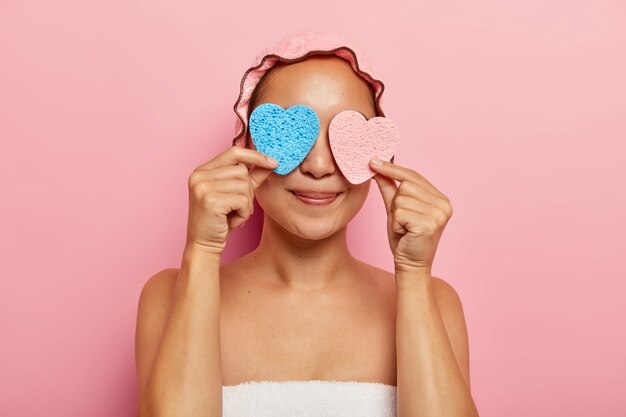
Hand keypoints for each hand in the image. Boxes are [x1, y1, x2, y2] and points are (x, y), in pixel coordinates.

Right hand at [185, 146, 277, 254]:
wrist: (204, 246)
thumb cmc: (220, 221)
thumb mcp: (236, 196)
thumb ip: (251, 178)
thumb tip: (270, 163)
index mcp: (202, 170)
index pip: (234, 152)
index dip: (255, 156)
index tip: (273, 163)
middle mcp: (199, 175)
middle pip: (242, 171)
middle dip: (248, 191)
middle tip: (238, 208)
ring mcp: (202, 187)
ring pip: (244, 185)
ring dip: (246, 204)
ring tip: (234, 215)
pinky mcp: (210, 200)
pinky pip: (243, 200)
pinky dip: (244, 213)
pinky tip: (233, 221)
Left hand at [369, 158, 452, 273]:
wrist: (410, 265)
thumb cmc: (404, 238)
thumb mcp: (395, 209)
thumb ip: (389, 188)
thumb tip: (376, 167)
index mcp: (439, 198)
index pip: (413, 175)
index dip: (393, 168)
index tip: (373, 161)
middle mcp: (443, 204)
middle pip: (405, 186)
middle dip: (396, 204)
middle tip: (403, 222)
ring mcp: (438, 214)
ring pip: (401, 200)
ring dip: (396, 216)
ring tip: (404, 229)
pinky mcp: (429, 224)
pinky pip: (400, 213)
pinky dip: (396, 224)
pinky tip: (405, 234)